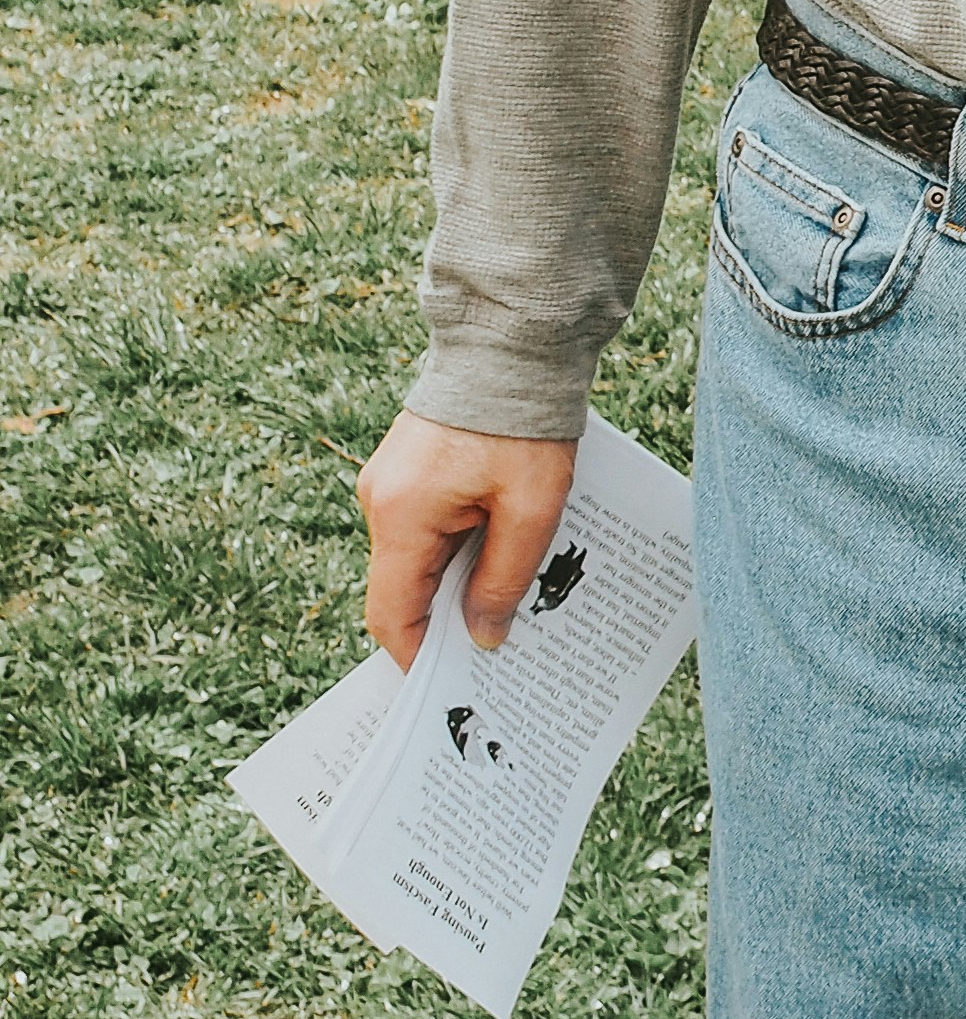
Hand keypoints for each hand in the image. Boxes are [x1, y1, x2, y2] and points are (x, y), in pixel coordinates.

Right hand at [358, 412, 580, 661]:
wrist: (515, 337)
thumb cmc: (524, 421)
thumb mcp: (531, 509)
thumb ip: (504, 578)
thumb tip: (482, 636)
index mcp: (401, 515)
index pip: (390, 613)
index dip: (417, 654)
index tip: (450, 682)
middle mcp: (382, 499)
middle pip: (404, 585)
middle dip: (445, 618)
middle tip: (493, 646)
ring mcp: (392, 479)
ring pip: (418, 554)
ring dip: (458, 577)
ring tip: (508, 597)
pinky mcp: (411, 464)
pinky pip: (428, 522)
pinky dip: (459, 542)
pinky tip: (502, 548)